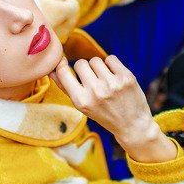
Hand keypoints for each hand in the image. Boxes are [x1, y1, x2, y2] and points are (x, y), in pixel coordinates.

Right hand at [49, 55, 176, 162]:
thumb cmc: (103, 114)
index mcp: (81, 101)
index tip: (66, 65)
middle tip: (93, 81)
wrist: (132, 125)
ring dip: (99, 67)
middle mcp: (96, 92)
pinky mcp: (126, 77)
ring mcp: (112, 84)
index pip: (63, 71)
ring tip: (105, 81)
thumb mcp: (82, 106)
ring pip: (96, 60)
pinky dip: (111, 65)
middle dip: (85, 69)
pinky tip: (115, 78)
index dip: (63, 65)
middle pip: (80, 63)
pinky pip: (111, 58)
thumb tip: (51, 69)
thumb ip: (65, 87)